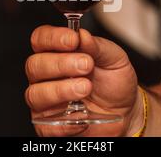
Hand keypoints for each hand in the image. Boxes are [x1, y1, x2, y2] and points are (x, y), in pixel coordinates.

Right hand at [25, 25, 143, 136]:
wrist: (126, 112)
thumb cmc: (114, 82)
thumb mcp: (114, 58)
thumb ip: (98, 46)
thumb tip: (82, 34)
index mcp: (57, 52)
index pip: (41, 38)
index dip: (52, 37)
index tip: (72, 40)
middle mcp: (46, 75)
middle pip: (34, 64)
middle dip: (60, 64)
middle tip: (86, 65)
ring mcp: (45, 100)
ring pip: (35, 93)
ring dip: (61, 90)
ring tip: (85, 88)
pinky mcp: (48, 125)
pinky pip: (46, 125)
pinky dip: (65, 121)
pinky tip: (82, 115)